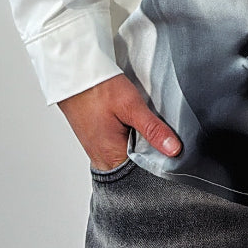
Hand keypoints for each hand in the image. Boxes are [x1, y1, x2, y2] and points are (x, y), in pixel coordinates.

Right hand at [57, 73, 181, 171]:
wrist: (74, 75)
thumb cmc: (98, 89)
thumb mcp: (131, 105)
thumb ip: (152, 129)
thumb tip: (174, 150)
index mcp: (112, 159)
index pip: (144, 173)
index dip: (160, 162)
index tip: (174, 150)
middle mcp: (103, 161)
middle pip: (137, 166)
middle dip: (151, 152)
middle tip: (159, 132)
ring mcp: (99, 152)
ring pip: (130, 154)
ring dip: (140, 142)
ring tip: (144, 124)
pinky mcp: (98, 141)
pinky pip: (120, 146)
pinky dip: (130, 137)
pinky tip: (133, 123)